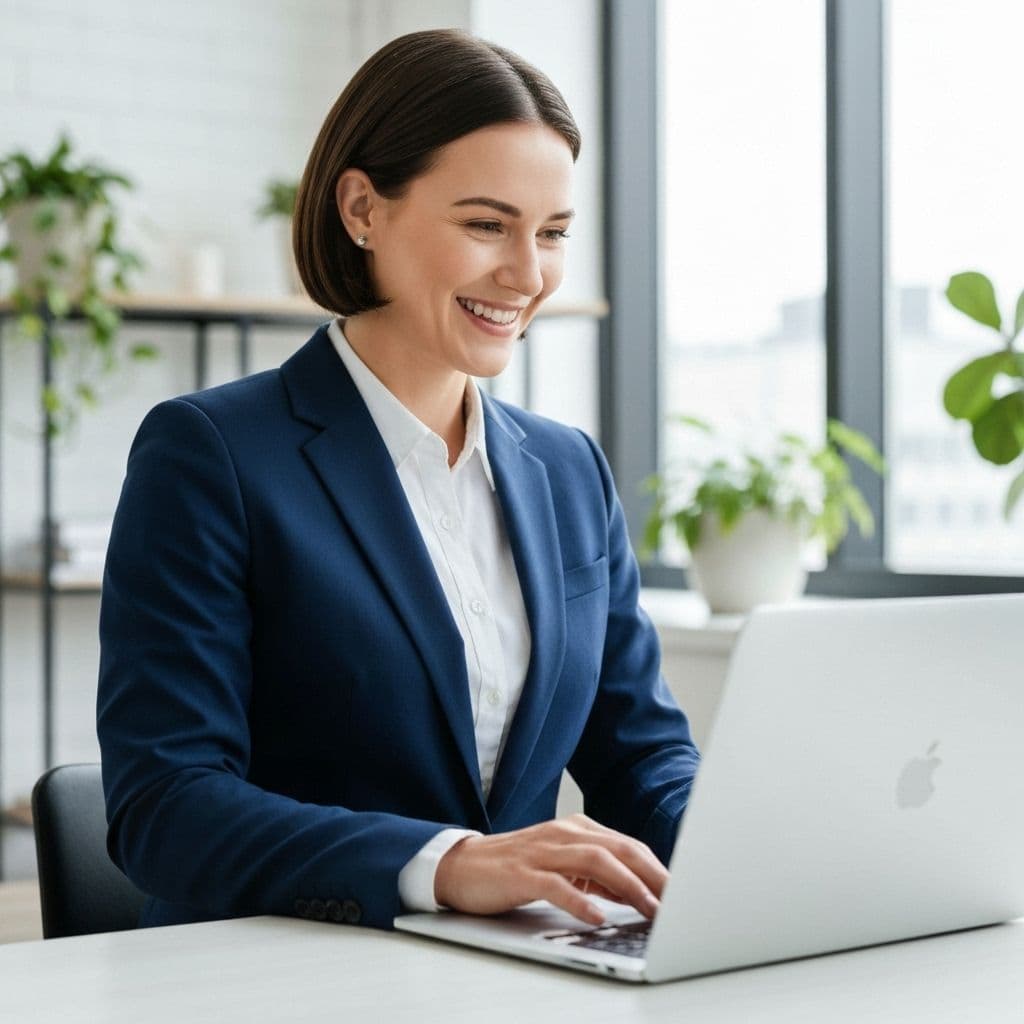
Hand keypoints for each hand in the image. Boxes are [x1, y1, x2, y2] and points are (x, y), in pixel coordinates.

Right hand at [433, 814, 666, 926]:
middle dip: (653, 875)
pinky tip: (597, 916)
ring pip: (595, 861)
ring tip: (650, 909)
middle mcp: (563, 834)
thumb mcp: (562, 866)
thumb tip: (636, 892)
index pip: (627, 845)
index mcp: (577, 829)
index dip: (658, 868)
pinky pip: (555, 885)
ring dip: (627, 886)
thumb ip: (595, 874)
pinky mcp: (521, 873)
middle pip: (619, 849)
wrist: (461, 865)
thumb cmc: (516, 868)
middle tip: (678, 901)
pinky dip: (579, 899)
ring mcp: (542, 851)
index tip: (683, 892)